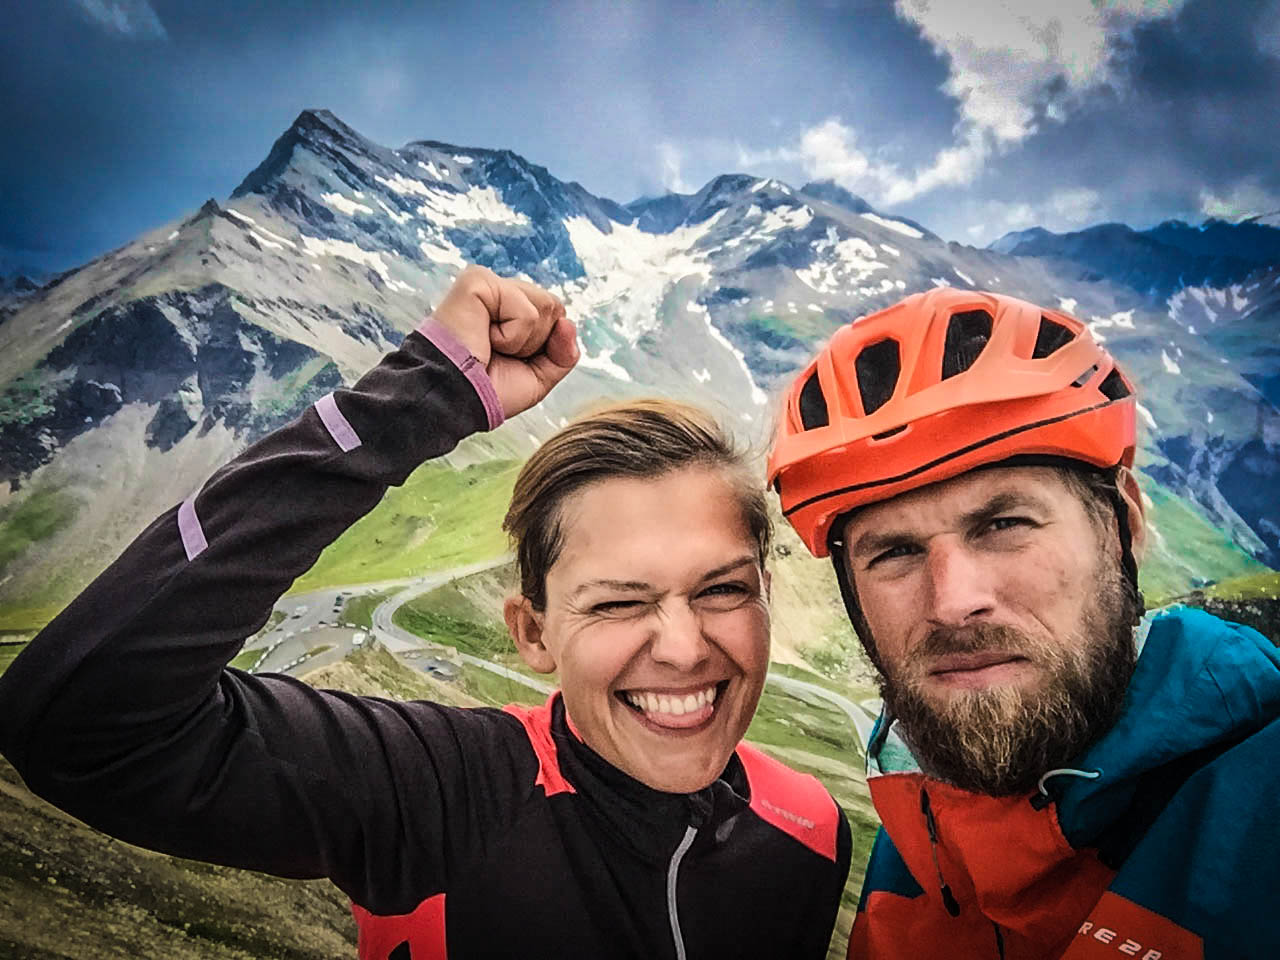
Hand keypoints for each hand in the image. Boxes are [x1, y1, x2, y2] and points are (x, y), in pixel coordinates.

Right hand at [431, 266, 578, 417]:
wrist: (455, 399)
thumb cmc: (486, 389)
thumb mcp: (538, 378)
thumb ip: (563, 354)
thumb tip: (569, 322)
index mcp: (510, 311)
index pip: (556, 315)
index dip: (545, 346)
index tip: (510, 360)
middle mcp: (500, 294)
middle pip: (555, 307)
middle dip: (536, 343)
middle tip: (499, 354)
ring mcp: (489, 285)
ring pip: (546, 306)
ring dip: (523, 341)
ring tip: (490, 345)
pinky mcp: (478, 281)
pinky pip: (526, 309)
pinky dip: (512, 335)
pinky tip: (484, 338)